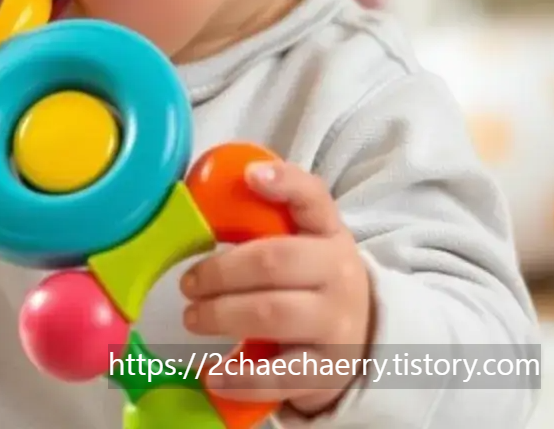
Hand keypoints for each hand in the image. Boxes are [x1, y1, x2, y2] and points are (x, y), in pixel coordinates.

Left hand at [180, 160, 374, 416]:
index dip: (284, 183)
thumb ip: (264, 219)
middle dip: (221, 270)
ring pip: (272, 315)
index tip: (251, 176)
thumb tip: (200, 201)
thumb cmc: (313, 280)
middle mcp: (338, 273)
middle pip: (274, 261)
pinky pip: (279, 375)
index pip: (313, 197)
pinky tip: (213, 374)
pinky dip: (241, 377)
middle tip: (188, 283)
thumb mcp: (303, 241)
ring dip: (222, 315)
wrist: (365, 339)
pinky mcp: (327, 370)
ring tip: (192, 317)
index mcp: (328, 232)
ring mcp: (337, 324)